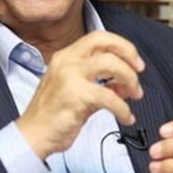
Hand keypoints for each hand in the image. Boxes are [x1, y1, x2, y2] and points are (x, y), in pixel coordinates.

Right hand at [16, 30, 144, 159]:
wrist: (33, 135)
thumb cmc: (53, 115)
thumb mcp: (76, 91)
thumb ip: (100, 84)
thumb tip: (124, 85)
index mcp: (65, 56)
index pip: (98, 37)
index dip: (121, 45)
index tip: (135, 61)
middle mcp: (67, 61)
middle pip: (105, 43)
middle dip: (129, 55)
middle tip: (139, 72)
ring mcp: (70, 77)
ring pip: (111, 65)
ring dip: (130, 80)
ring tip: (135, 96)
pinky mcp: (76, 96)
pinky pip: (110, 97)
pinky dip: (124, 108)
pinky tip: (126, 117)